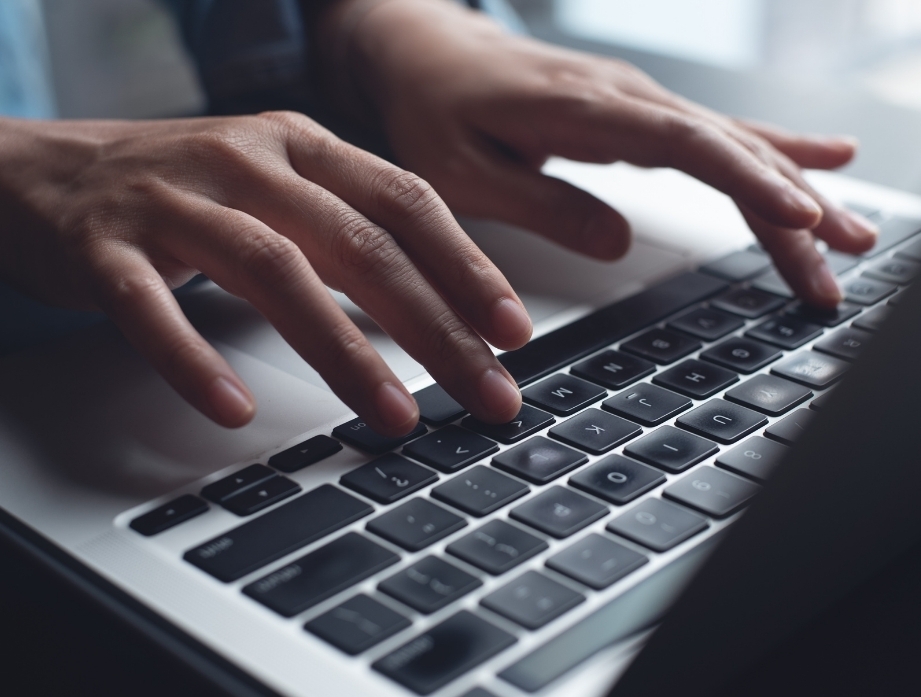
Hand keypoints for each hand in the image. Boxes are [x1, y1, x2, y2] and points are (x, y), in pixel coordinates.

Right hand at [0, 114, 530, 431]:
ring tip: (394, 416)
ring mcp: (173, 199)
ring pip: (274, 271)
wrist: (44, 169)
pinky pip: (151, 308)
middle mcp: (247, 160)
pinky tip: (233, 408)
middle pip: (360, 243)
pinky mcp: (104, 246)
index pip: (406, 201)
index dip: (466, 267)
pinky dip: (195, 359)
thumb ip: (350, 232)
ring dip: (343, 351)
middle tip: (488, 392)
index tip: (513, 331)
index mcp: (302, 144)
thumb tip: (442, 307)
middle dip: (435, 327)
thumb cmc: (183, 189)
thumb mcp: (278, 187)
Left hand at [317, 0, 877, 306]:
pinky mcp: (636, 113)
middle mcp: (624, 98)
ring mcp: (636, 101)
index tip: (800, 220)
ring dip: (795, 188)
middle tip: (844, 260)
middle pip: (728, 151)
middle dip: (792, 205)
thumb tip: (619, 239)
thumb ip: (539, 205)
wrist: (419, 53)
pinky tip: (820, 161)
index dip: (748, 181)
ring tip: (852, 232)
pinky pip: (716, 136)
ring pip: (733, 145)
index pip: (685, 146)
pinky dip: (771, 152)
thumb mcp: (460, 172)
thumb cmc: (430, 109)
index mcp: (582, 110)